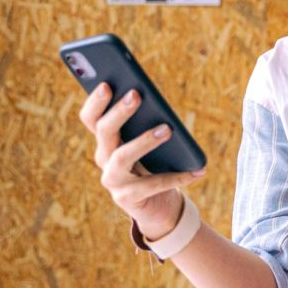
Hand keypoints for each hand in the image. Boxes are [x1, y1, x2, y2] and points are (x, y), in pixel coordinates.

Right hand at [78, 82, 204, 238]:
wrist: (158, 204)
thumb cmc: (156, 163)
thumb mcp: (149, 140)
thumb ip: (147, 122)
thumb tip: (155, 100)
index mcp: (106, 139)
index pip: (91, 118)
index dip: (95, 101)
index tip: (106, 83)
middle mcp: (103, 157)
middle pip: (104, 131)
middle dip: (119, 112)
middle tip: (136, 95)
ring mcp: (113, 180)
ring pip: (122, 156)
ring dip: (144, 140)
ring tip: (167, 129)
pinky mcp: (127, 198)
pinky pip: (152, 184)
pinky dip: (176, 176)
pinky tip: (196, 169)